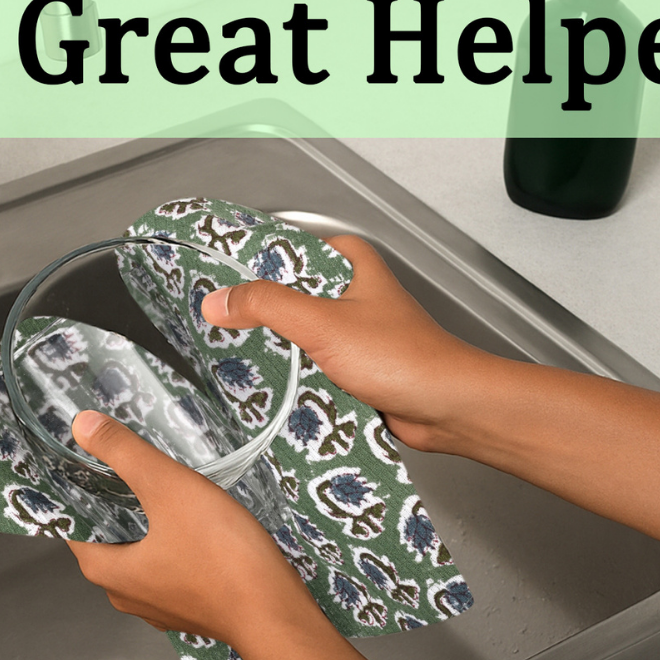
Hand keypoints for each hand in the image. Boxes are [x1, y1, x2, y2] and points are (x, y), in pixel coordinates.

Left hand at [63, 410, 315, 653]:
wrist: (277, 615)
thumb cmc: (223, 559)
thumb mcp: (170, 488)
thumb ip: (124, 453)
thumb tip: (83, 426)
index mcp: (109, 572)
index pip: (74, 527)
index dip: (78, 494)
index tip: (89, 465)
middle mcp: (128, 597)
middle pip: (109, 542)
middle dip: (117, 508)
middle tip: (131, 471)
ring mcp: (163, 609)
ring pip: (143, 558)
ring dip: (151, 530)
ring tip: (167, 495)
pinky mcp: (196, 612)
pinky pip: (174, 573)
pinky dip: (177, 550)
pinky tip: (197, 529)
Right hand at [203, 234, 659, 549]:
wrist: (449, 409)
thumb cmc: (403, 359)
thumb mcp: (322, 322)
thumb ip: (266, 305)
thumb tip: (218, 301)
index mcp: (348, 262)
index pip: (282, 250)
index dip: (248, 266)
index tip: (210, 282)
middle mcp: (353, 293)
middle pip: (288, 297)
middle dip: (259, 315)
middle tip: (217, 327)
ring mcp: (357, 334)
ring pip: (301, 337)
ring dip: (279, 353)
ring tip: (239, 361)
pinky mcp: (360, 372)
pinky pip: (316, 371)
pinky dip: (299, 381)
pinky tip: (276, 392)